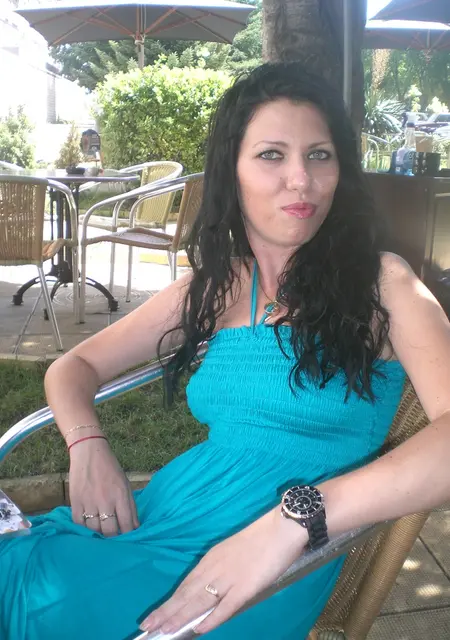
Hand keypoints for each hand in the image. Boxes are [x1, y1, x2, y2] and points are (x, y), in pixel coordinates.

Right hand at [69, 438, 138, 536]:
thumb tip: (135, 528)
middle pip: (110, 531)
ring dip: (98, 536)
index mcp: (121, 496)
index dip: (128, 536)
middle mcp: (106, 501)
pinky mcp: (75, 502)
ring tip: (101, 538)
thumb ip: (131, 507)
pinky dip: (84, 530)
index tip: (128, 541)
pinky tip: (88, 530)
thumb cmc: (110, 469)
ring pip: (94, 530)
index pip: (127, 525)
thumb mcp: (126, 485)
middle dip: (113, 539)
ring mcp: (89, 502)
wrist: (89, 453)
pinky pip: (79, 524)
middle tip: (114, 542)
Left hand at [139, 507, 306, 634]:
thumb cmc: (260, 537)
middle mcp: (215, 568)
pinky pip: (226, 606)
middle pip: (186, 594)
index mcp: (212, 558)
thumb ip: (220, 569)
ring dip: (180, 617)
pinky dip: (211, 618)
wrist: (281, 527)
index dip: (169, 601)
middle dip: (166, 612)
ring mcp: (229, 578)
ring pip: (199, 601)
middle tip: (147, 627)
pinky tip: (198, 628)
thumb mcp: (232, 551)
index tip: (154, 615)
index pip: (185, 585)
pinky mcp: (246, 587)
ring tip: (163, 630)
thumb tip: (210, 590)